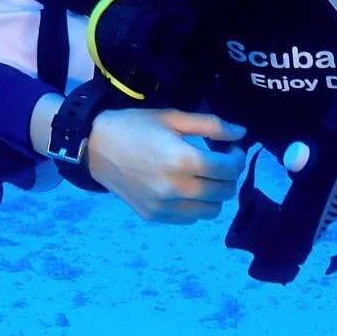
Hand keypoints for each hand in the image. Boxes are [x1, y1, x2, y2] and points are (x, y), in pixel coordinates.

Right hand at [85, 109, 246, 223]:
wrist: (95, 147)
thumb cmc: (135, 126)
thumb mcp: (172, 117)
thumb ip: (210, 125)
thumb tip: (241, 133)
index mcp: (183, 159)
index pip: (229, 169)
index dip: (237, 158)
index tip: (232, 149)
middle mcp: (176, 188)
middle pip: (224, 191)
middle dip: (229, 175)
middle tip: (220, 161)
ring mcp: (164, 206)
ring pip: (211, 211)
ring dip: (215, 193)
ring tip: (204, 177)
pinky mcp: (154, 216)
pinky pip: (190, 218)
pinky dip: (196, 205)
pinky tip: (186, 188)